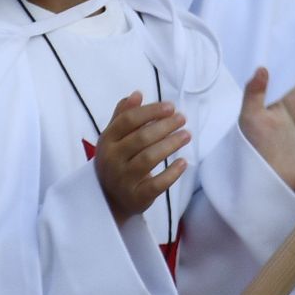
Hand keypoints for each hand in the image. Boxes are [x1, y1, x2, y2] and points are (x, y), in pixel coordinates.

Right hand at [93, 92, 190, 223]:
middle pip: (141, 138)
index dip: (150, 111)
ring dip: (170, 144)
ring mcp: (123, 179)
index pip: (128, 120)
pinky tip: (183, 162)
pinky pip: (156, 184)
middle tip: (182, 119)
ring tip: (186, 135)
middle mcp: (112, 159)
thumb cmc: (116, 161)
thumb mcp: (114, 138)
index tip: (170, 107)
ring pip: (149, 158)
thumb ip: (123, 115)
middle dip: (164, 126)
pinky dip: (171, 173)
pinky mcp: (136, 197)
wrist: (109, 199)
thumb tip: (137, 94)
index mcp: (107, 140)